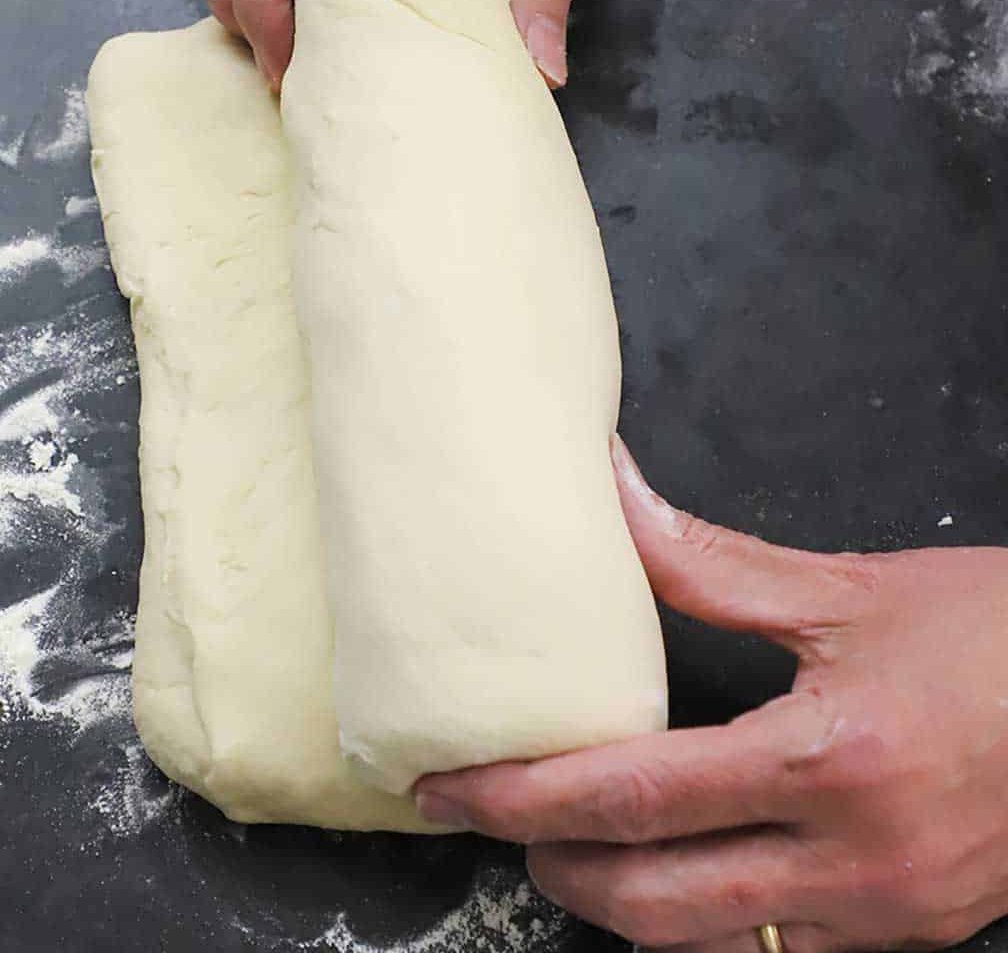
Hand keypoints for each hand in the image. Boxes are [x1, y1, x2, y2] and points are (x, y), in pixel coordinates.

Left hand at [416, 438, 1007, 951]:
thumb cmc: (994, 636)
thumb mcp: (847, 590)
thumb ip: (708, 562)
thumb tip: (609, 494)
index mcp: (825, 761)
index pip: (631, 796)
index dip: (521, 794)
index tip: (447, 782)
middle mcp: (849, 861)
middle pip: (650, 899)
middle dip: (547, 862)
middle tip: (486, 812)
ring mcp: (880, 917)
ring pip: (704, 947)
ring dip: (613, 901)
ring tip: (559, 840)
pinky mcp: (904, 937)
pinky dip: (695, 923)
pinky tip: (666, 871)